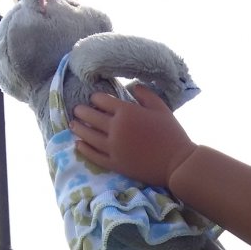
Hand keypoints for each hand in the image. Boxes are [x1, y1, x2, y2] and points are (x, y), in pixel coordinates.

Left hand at [71, 83, 194, 188]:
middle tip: (77, 110)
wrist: (177, 163)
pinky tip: (78, 144)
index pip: (102, 101)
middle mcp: (115, 128)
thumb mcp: (161, 107)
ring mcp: (113, 148)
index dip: (96, 98)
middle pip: (91, 117)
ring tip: (73, 124)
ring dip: (79, 129)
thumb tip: (133, 86)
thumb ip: (145, 94)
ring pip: (88, 136)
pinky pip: (94, 155)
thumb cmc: (171, 133)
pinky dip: (84, 149)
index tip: (94, 98)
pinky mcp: (115, 164)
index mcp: (126, 112)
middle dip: (82, 112)